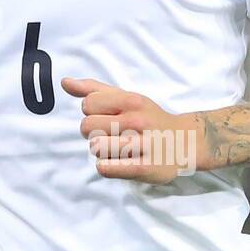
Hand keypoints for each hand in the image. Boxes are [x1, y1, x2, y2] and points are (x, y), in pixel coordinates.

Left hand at [64, 77, 202, 183]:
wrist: (184, 141)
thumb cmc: (148, 118)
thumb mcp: (126, 97)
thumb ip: (94, 89)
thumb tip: (65, 82)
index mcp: (132, 100)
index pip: (88, 103)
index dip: (91, 111)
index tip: (105, 116)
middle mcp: (137, 121)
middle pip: (87, 126)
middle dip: (92, 132)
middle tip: (110, 134)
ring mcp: (142, 145)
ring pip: (96, 147)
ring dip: (100, 150)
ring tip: (115, 148)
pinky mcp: (145, 168)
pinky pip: (106, 168)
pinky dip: (105, 166)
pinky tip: (116, 162)